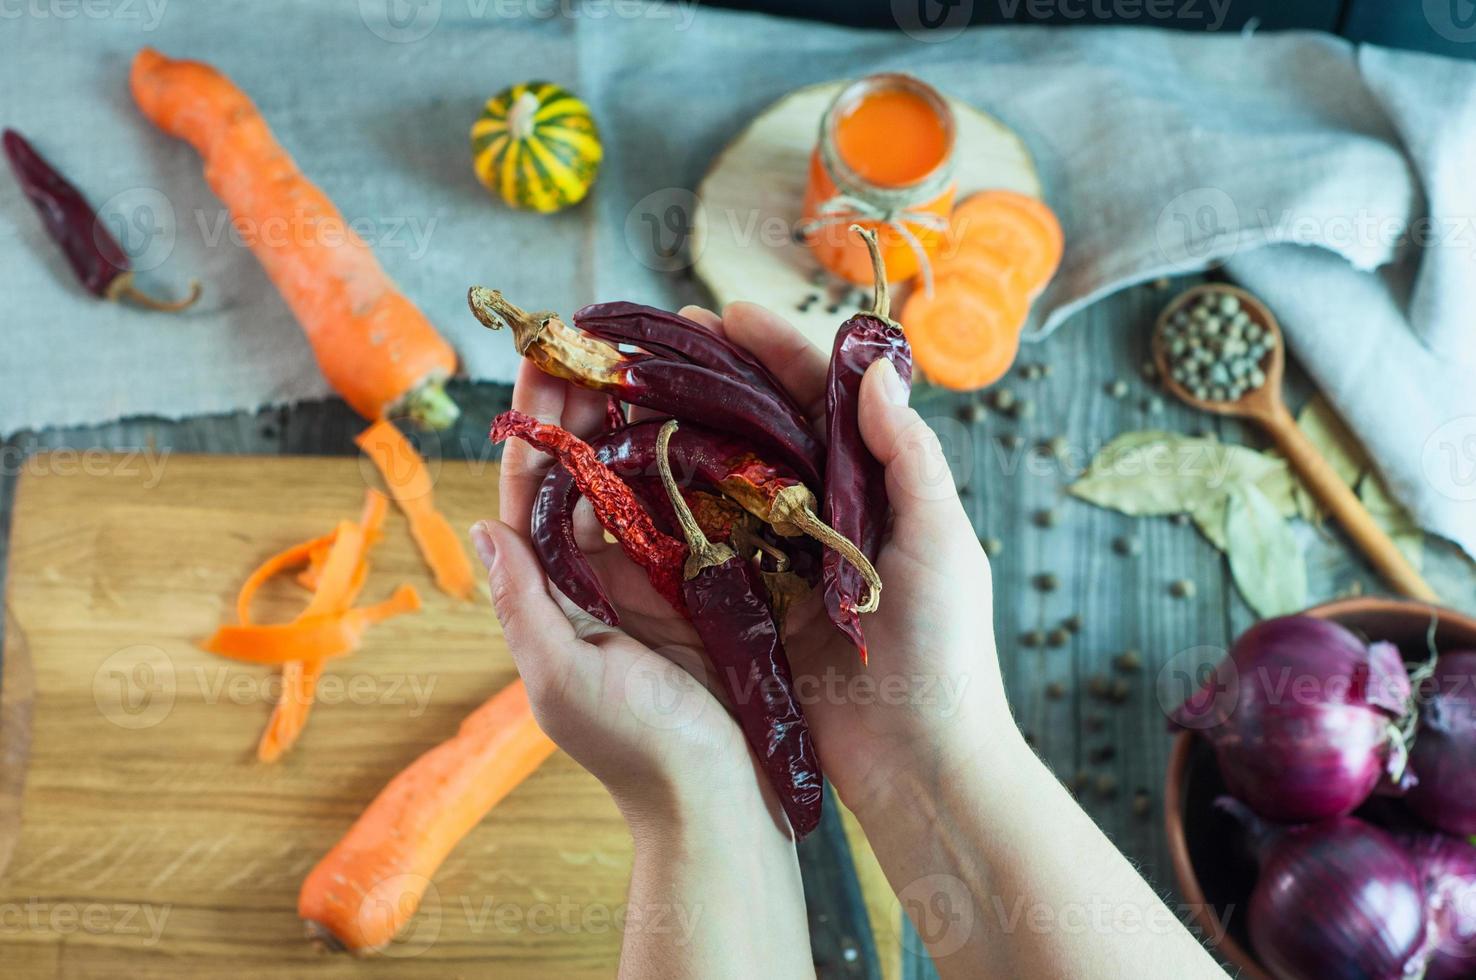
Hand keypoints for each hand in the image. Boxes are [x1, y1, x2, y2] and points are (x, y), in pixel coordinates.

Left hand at [474, 358, 772, 831]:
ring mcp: (658, 573)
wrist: (724, 801)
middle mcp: (599, 573)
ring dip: (642, 415)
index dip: (533, 423)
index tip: (538, 355)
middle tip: (596, 332)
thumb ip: (525, 607)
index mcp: (555, 591)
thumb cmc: (639, 752)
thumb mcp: (565, 682)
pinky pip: (699, 506)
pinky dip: (699, 457)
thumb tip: (485, 530)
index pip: (532, 490)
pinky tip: (711, 410)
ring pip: (642, 476)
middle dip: (586, 400)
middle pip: (586, 468)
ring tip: (650, 353)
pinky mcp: (713, 579)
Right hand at [658, 304, 1022, 823]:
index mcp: (870, 488)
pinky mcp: (746, 610)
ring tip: (624, 399)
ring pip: (719, 484)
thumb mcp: (941, 540)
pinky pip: (697, 553)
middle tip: (656, 345)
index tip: (728, 315)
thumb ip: (909, 455)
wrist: (920, 760)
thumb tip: (876, 366)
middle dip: (711, 382)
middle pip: (757, 430)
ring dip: (676, 439)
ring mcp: (778, 561)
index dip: (775, 352)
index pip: (818, 400)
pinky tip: (618, 486)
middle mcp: (819, 515)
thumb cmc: (947, 647)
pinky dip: (660, 518)